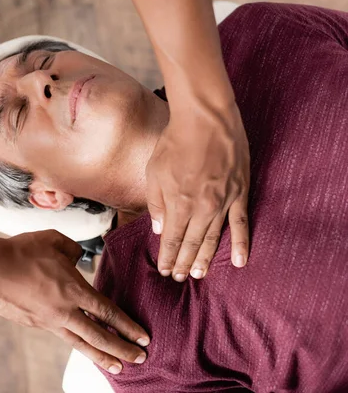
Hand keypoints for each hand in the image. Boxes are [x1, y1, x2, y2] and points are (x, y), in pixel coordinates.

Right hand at [0, 229, 149, 373]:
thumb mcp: (53, 241)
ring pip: (81, 344)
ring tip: (118, 367)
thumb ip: (73, 250)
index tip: (143, 338)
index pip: (108, 312)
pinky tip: (82, 344)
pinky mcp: (35, 324)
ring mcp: (48, 321)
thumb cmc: (20, 251)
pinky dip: (77, 343)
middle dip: (123, 350)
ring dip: (102, 356)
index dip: (128, 327)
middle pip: (100, 336)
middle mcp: (64, 311)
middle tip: (140, 359)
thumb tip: (79, 259)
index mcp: (73, 289)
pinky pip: (62, 335)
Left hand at [145, 100, 249, 280]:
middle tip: (178, 277)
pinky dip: (241, 244)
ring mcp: (223, 202)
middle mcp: (201, 208)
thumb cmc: (175, 142)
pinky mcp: (240, 193)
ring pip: (214, 238)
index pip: (172, 239)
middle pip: (192, 243)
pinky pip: (241, 223)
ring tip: (200, 274)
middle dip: (183, 262)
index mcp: (178, 204)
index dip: (168, 256)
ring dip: (206, 258)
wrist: (206, 118)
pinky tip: (240, 262)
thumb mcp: (154, 172)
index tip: (164, 270)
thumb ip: (156, 203)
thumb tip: (159, 229)